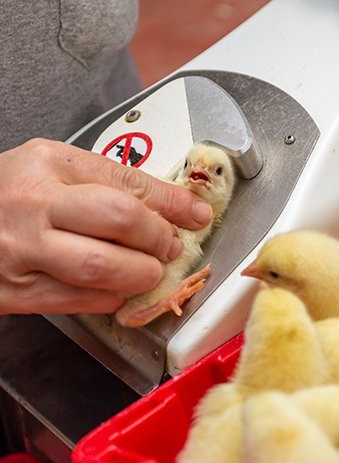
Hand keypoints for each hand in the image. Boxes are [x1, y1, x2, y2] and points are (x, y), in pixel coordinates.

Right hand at [0, 139, 211, 313]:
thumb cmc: (9, 192)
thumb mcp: (53, 169)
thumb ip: (104, 183)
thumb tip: (166, 206)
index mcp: (50, 162)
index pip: (128, 180)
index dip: (172, 201)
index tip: (196, 213)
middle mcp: (36, 203)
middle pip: (120, 219)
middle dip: (159, 237)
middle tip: (170, 246)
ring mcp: (24, 249)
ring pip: (102, 267)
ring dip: (141, 274)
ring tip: (149, 270)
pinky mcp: (17, 291)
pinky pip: (81, 299)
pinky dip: (113, 297)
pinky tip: (118, 288)